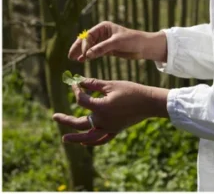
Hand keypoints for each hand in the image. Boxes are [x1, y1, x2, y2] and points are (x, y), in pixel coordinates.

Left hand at [53, 78, 168, 145]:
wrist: (149, 102)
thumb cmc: (131, 91)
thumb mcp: (111, 85)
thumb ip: (94, 84)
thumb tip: (80, 81)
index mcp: (100, 107)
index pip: (81, 100)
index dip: (76, 90)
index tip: (75, 83)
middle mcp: (102, 121)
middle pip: (79, 123)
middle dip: (66, 120)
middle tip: (54, 117)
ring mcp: (109, 128)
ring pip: (88, 136)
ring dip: (76, 138)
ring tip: (64, 139)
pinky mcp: (116, 130)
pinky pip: (102, 139)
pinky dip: (92, 141)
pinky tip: (85, 142)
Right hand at [68, 21, 167, 61]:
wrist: (144, 46)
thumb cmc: (132, 40)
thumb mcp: (117, 43)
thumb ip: (102, 48)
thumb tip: (87, 55)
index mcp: (103, 27)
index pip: (89, 35)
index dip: (84, 45)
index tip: (85, 55)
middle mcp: (102, 33)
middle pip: (86, 40)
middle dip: (78, 48)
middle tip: (70, 56)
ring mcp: (104, 41)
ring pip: (90, 47)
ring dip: (82, 53)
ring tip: (74, 59)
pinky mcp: (108, 49)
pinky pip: (95, 52)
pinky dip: (89, 56)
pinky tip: (83, 60)